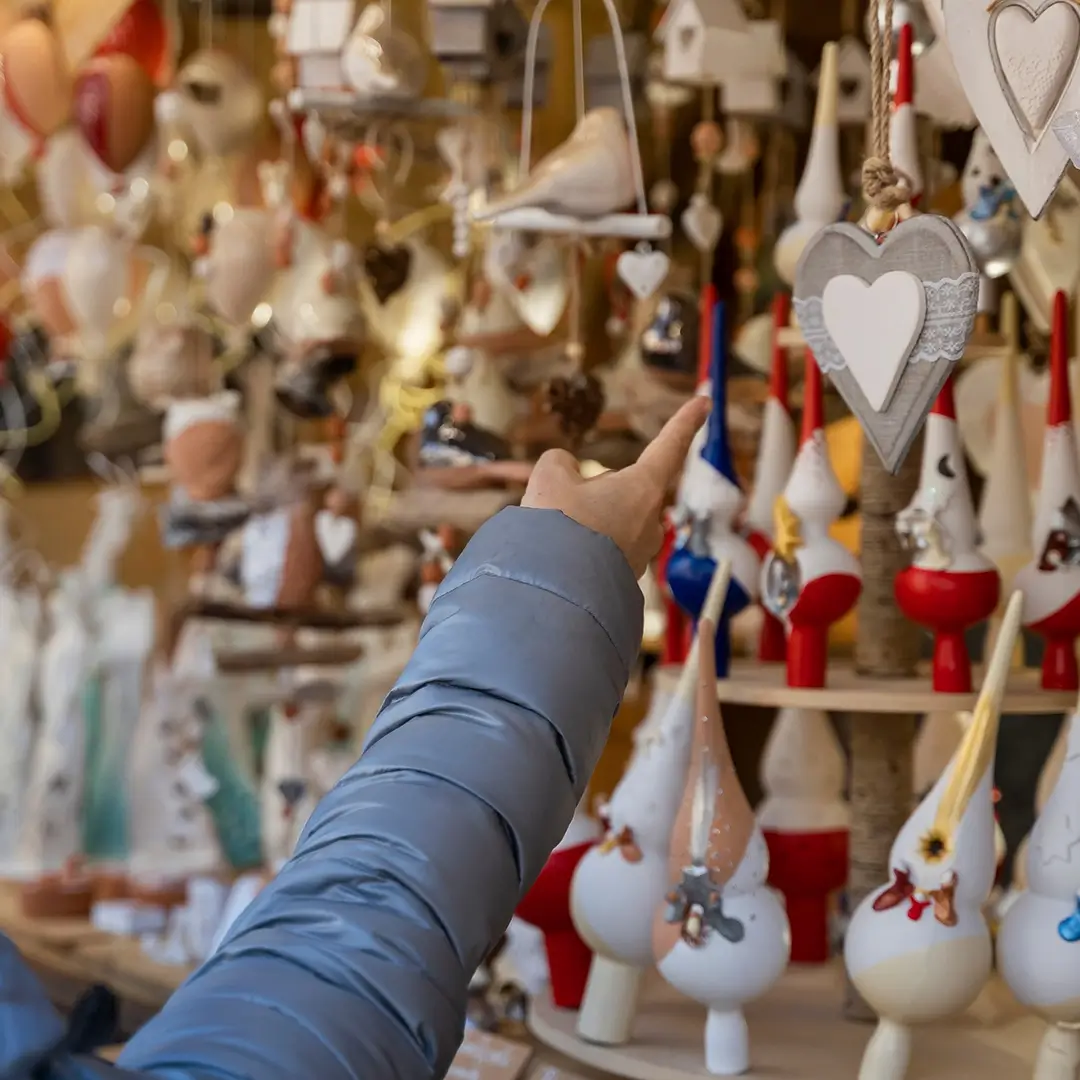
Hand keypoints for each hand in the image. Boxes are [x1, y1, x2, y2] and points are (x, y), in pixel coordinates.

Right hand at [522, 397, 709, 577]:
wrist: (552, 594)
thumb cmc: (557, 530)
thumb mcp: (548, 479)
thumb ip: (560, 464)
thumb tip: (566, 471)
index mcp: (643, 489)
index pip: (669, 447)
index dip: (685, 422)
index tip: (705, 402)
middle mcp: (650, 521)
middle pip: (624, 489)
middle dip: (594, 491)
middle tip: (559, 503)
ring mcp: (640, 553)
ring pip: (610, 521)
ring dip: (584, 522)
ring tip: (553, 536)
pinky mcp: (623, 579)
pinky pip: (602, 552)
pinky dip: (581, 549)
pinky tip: (557, 558)